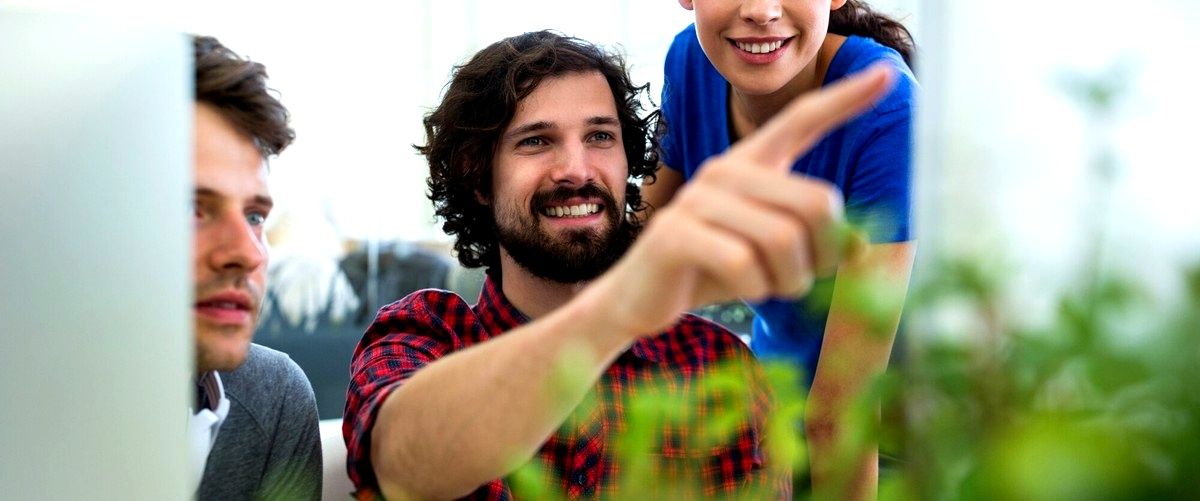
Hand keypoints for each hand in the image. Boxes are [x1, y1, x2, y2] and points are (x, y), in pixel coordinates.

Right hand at [588, 63, 896, 336]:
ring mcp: (698, 198)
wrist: (640, 298)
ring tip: (769, 287)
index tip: (886, 74)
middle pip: (817, 204)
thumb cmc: (711, 270)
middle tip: (802, 279)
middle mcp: (724, 168)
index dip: (846, 99)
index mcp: (750, 163)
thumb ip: (811, 242)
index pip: (801, 120)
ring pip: (784, 240)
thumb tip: (861, 249)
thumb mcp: (770, 254)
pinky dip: (755, 289)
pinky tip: (739, 289)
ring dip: (789, 281)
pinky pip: (745, 265)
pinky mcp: (677, 233)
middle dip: (823, 256)